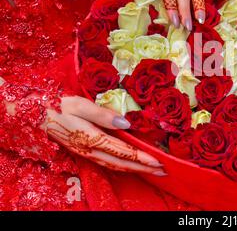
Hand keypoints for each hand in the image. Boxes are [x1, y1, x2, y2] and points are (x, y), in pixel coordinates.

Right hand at [44, 96, 165, 175]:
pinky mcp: (84, 153)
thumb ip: (103, 114)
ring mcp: (87, 154)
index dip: (141, 157)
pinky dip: (123, 167)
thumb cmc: (58, 106)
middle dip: (143, 169)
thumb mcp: (79, 104)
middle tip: (164, 172)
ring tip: (152, 172)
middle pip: (122, 163)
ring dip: (135, 170)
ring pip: (115, 166)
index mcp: (92, 138)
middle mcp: (91, 150)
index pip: (123, 151)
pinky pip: (108, 163)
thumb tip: (126, 122)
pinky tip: (131, 166)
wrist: (34, 116)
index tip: (158, 162)